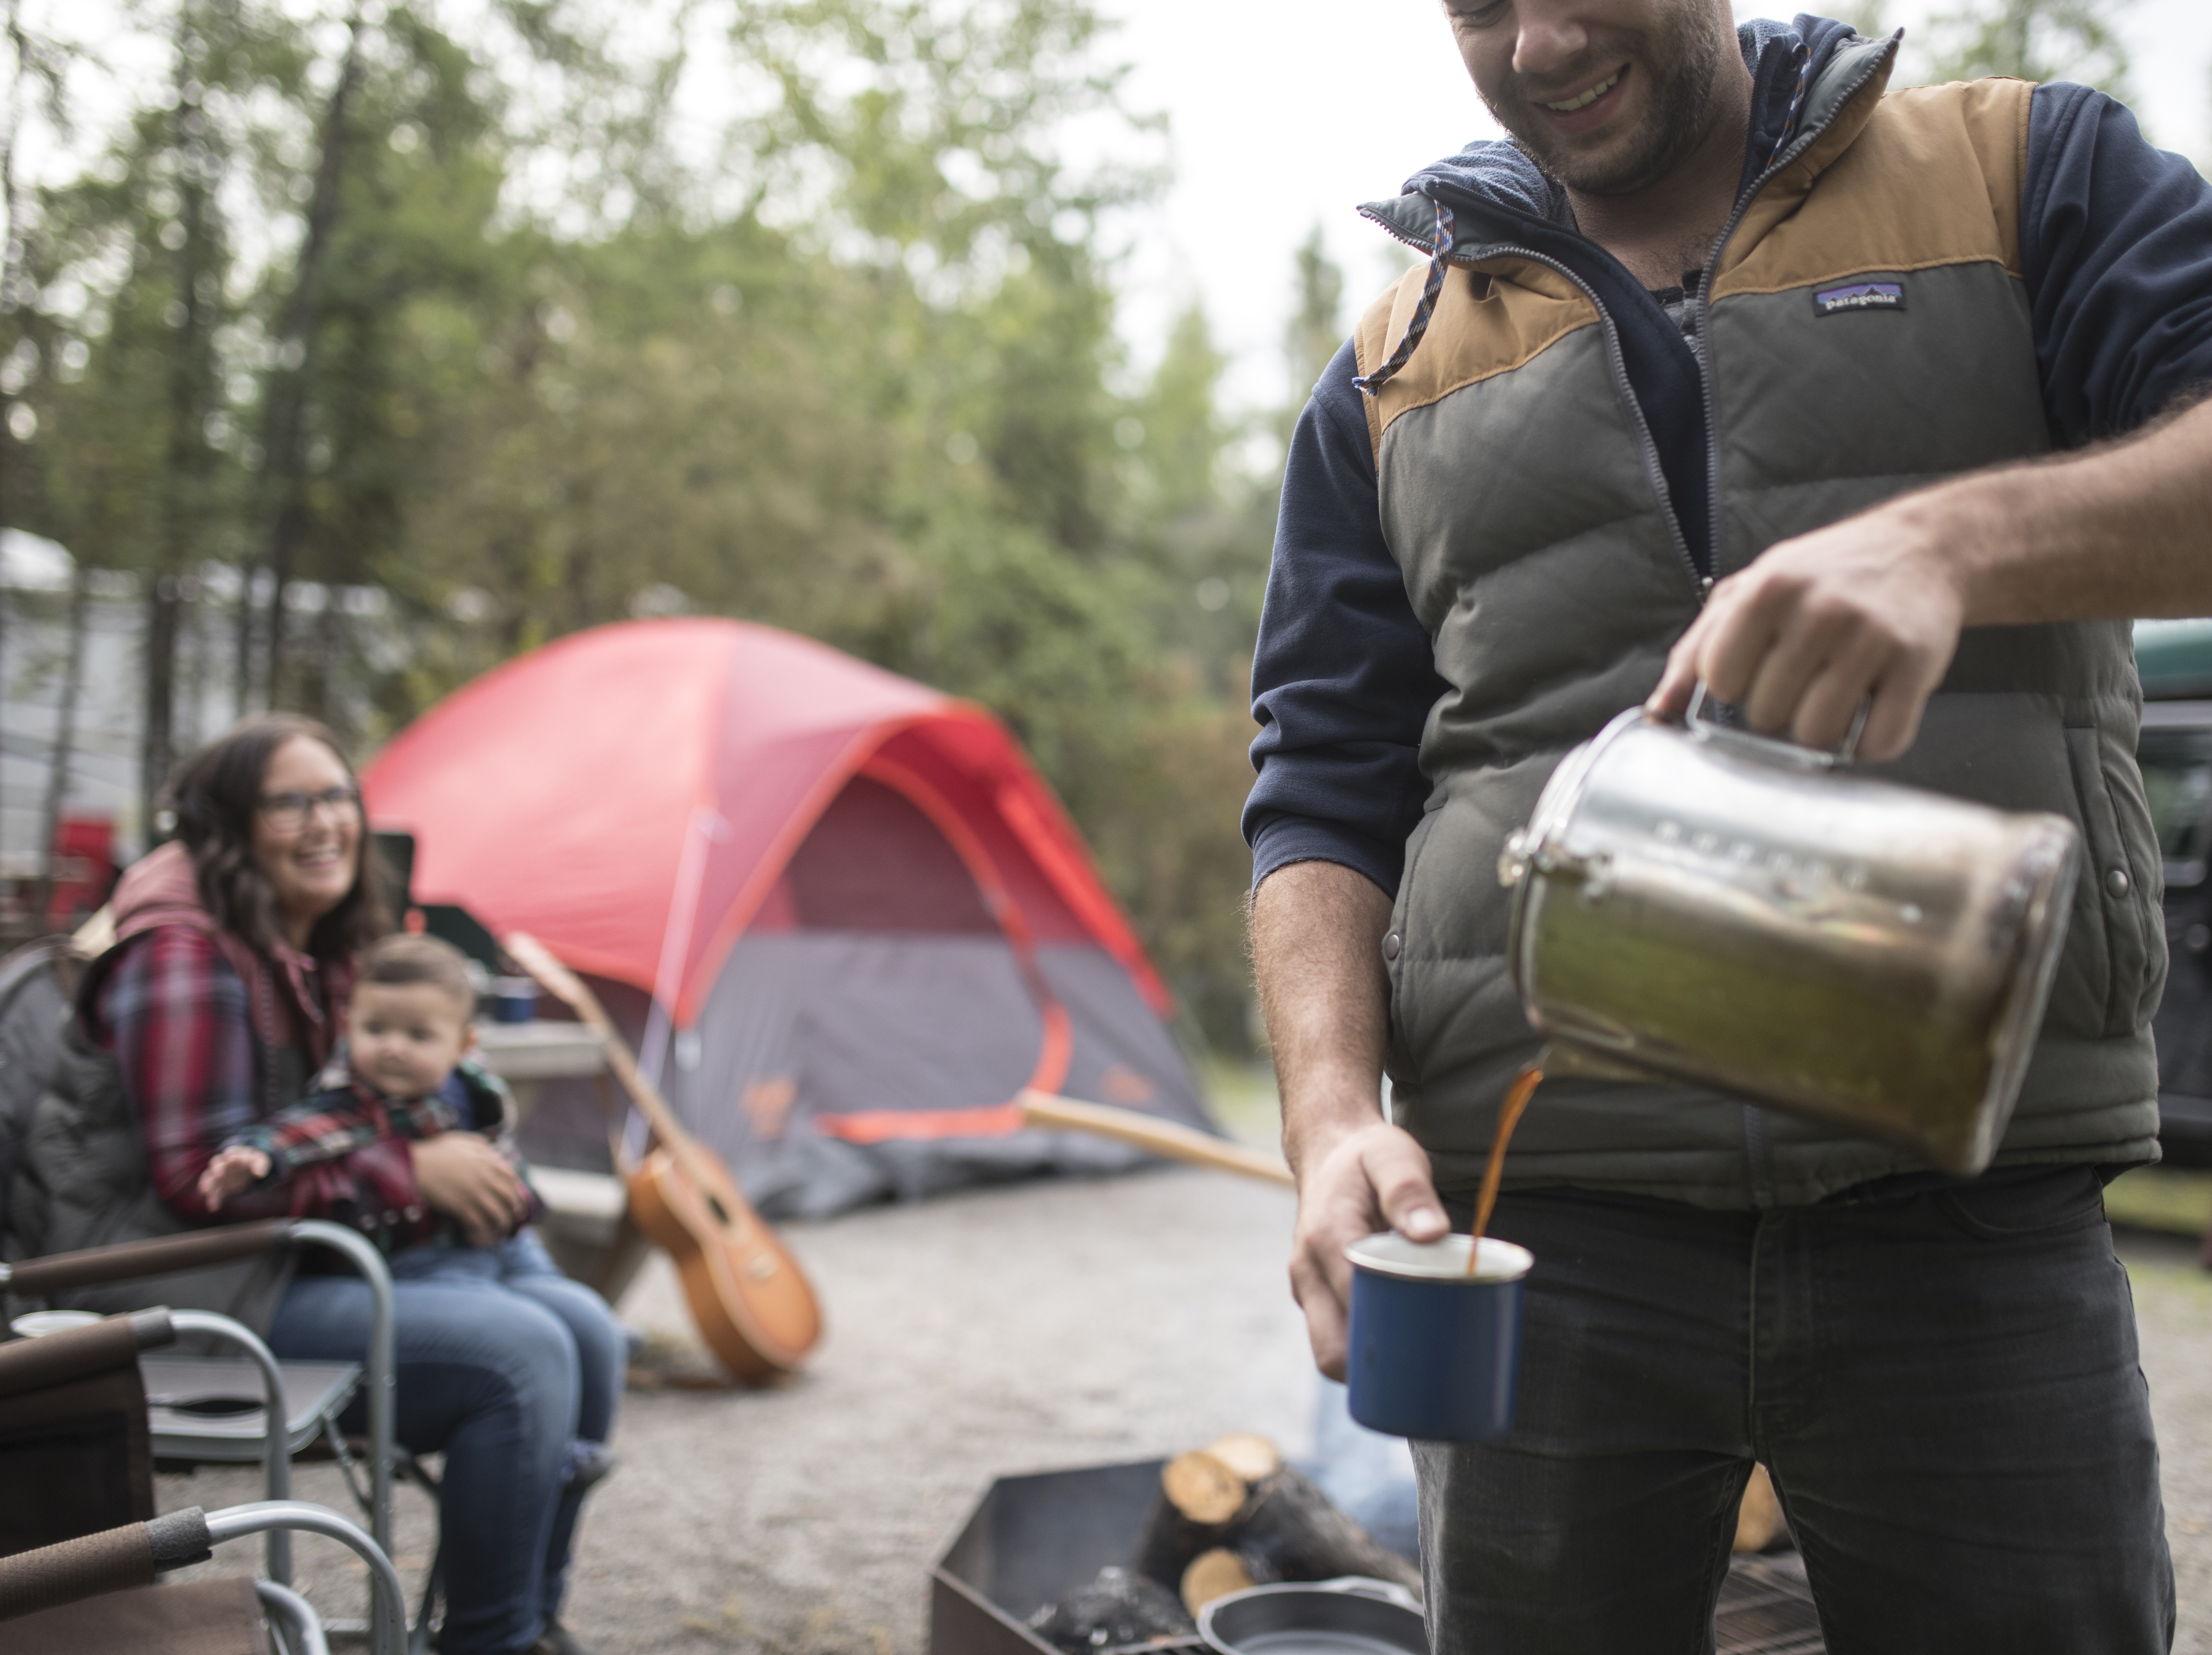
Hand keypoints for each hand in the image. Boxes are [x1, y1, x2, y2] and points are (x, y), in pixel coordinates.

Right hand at [197, 1146, 269, 1210]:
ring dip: (207, 1184)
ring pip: (210, 1178)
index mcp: (234, 1154)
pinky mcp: (219, 1187)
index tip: (232, 1159)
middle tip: (219, 1174)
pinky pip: (213, 1192)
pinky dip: (212, 1199)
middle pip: (216, 1164)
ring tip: (205, 1191)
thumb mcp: (260, 1161)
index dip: (231, 1155)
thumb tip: (260, 1174)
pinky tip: (213, 1207)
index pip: (231, 1153)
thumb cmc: (254, 1162)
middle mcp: (223, 1164)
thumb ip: (260, 1166)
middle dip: (217, 1168)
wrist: (248, 1169)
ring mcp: (219, 1175)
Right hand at [411, 1133, 528, 1247]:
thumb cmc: (436, 1152)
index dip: (516, 1191)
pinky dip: (481, 1235)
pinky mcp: (462, 1208)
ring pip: (498, 1215)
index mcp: (489, 1163)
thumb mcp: (462, 1141)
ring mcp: (476, 1194)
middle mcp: (487, 1179)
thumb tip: (494, 1154)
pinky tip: (476, 1240)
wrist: (415, 1166)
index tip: (515, 1199)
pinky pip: (479, 1226)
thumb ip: (481, 1146)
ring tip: (497, 1235)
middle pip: (510, 1199)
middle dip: (514, 1211)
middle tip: (513, 1220)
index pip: (512, 1179)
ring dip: (500, 1227)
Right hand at [1287, 1117, 1447, 1380]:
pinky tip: (1407, 1356)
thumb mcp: (1393, 1156)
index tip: (1434, 1350)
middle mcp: (1308, 1271)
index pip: (1352, 1305)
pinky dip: (1367, 1354)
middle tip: (1434, 1377)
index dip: (1388, 1336)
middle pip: (1332, 1349)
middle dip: (1378, 1373)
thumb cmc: (1369, 1157)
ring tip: (1426, 1375)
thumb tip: (1432, 1234)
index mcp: (1326, 1238)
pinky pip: (1337, 1338)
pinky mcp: (1319, 1298)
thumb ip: (1409, 1190)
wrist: (1331, 1152)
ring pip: (1331, 1351)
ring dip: (1372, 1369)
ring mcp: (1310, 1289)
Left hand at [1647, 500, 1965, 762]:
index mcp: (1769, 588)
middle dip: (1776, 709)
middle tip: (1800, 680)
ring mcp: (1870, 637)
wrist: (1920, 549)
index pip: (1721, 679)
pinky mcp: (1915, 664)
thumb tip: (1659, 714)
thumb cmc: (1822, 577)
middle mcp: (1820, 609)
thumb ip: (1696, 651)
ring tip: (1829, 695)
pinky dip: (1868, 744)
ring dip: (1818, 730)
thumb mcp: (1749, 593)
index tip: (1753, 671)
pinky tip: (1866, 713)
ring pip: (1817, 734)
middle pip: (1767, 714)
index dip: (1732, 687)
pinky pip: (1878, 741)